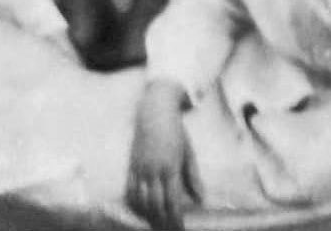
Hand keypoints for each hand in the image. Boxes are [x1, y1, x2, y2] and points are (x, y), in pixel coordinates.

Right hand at [126, 82, 200, 228]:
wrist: (155, 111)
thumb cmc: (176, 131)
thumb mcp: (188, 152)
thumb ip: (193, 177)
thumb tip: (201, 200)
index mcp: (171, 167)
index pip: (172, 201)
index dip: (175, 219)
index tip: (179, 229)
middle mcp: (153, 170)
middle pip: (155, 205)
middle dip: (162, 222)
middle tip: (168, 230)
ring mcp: (140, 168)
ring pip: (141, 201)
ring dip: (148, 216)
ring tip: (155, 225)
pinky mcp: (131, 166)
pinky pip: (129, 191)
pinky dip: (134, 205)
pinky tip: (140, 212)